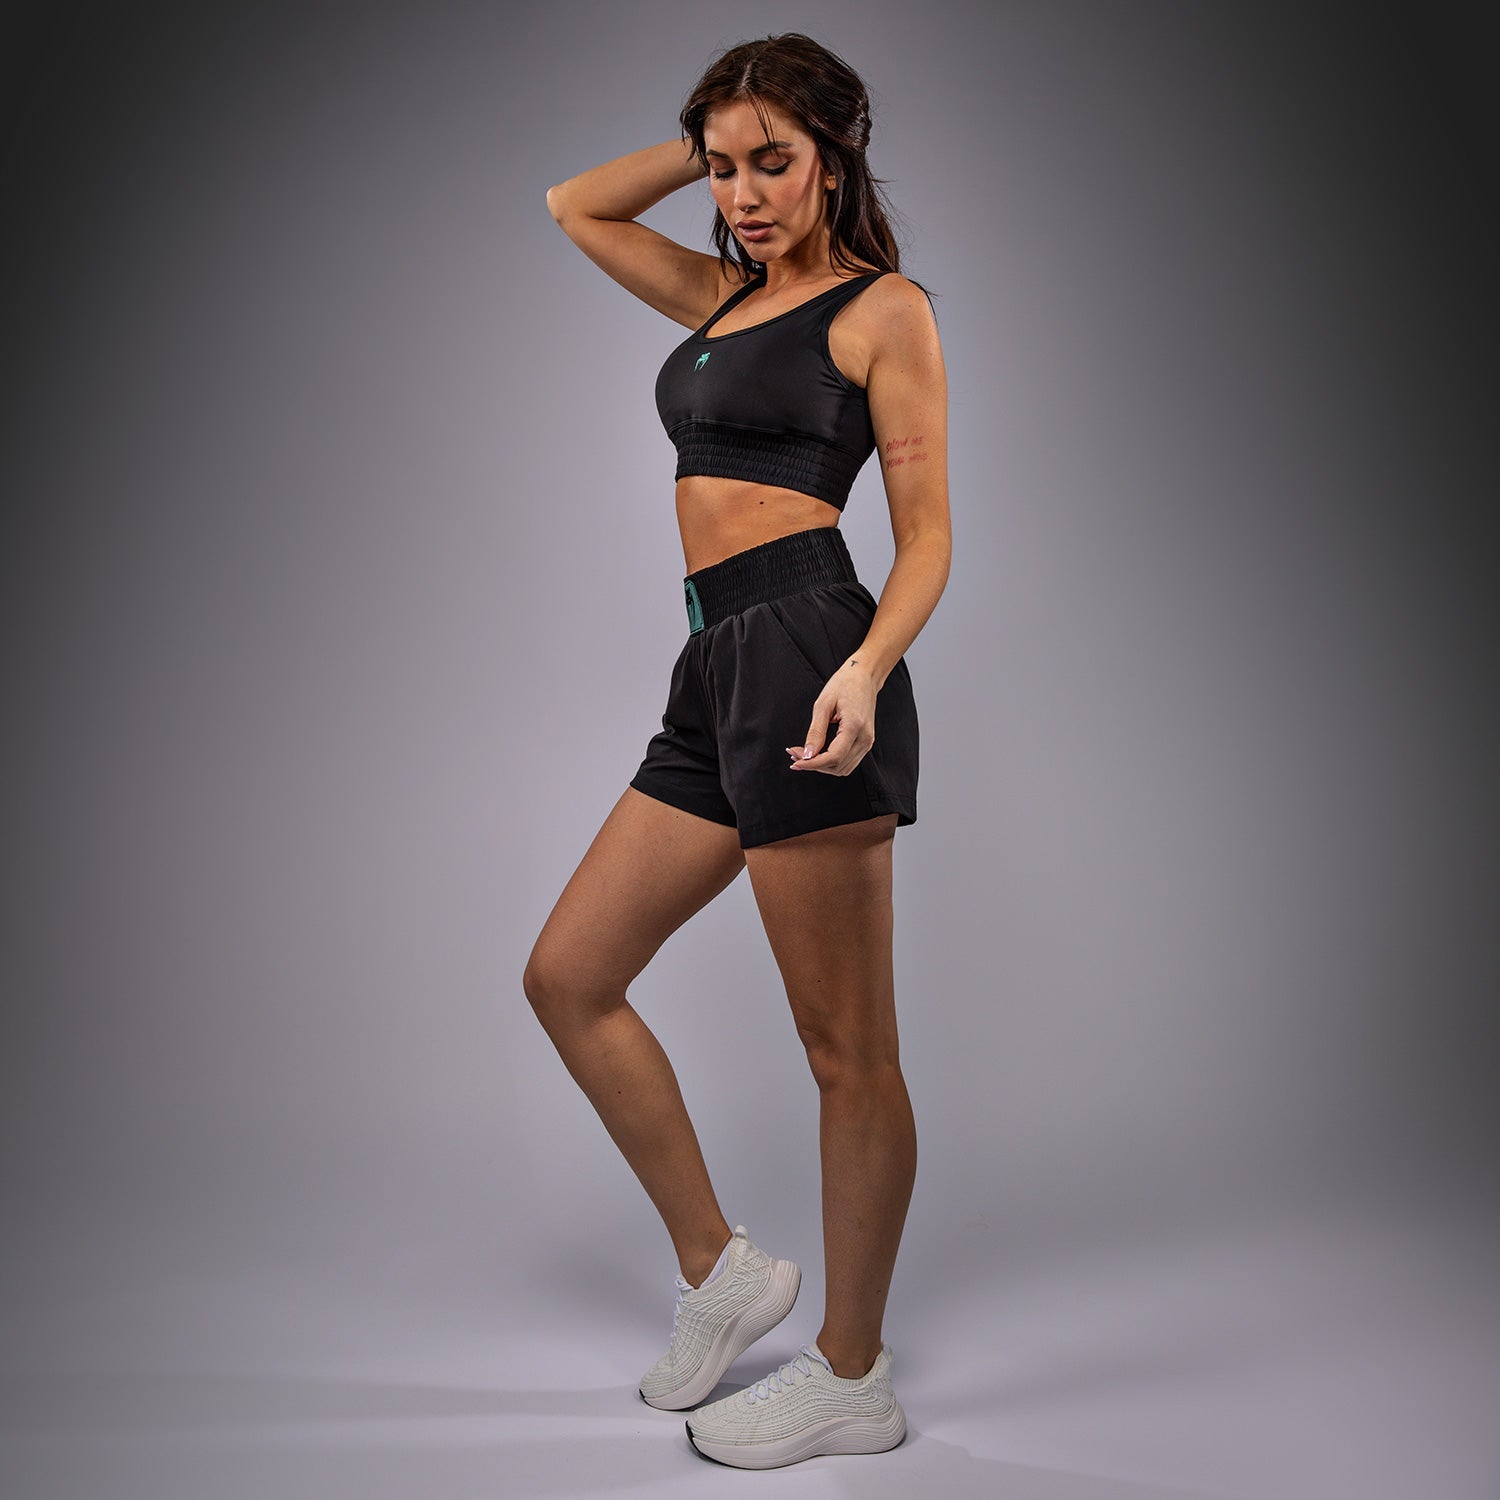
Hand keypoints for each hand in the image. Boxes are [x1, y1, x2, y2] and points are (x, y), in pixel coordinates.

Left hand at [785, 660, 877, 775]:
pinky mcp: (865, 742)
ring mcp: (867, 742)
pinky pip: (848, 761)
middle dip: (814, 764)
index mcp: (854, 726)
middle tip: (794, 754)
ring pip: (843, 768)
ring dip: (822, 766)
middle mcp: (865, 738)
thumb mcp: (823, 704)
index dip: (812, 764)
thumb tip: (807, 754)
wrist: (864, 677)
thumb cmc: (844, 684)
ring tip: (804, 755)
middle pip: (837, 766)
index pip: (833, 757)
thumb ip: (815, 732)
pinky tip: (818, 754)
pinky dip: (831, 762)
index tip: (796, 762)